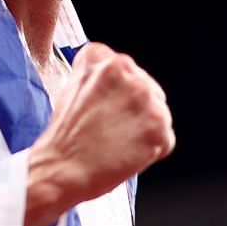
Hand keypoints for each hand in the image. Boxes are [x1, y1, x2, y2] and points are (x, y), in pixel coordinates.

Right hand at [22, 42, 173, 225]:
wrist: (61, 169)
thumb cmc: (64, 138)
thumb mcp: (73, 88)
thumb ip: (100, 77)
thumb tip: (121, 84)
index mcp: (100, 56)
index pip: (126, 71)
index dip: (119, 95)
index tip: (106, 108)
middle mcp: (125, 69)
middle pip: (148, 89)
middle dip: (135, 111)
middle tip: (111, 130)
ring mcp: (144, 96)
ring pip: (159, 113)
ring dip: (144, 130)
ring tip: (117, 142)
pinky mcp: (158, 124)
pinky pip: (165, 139)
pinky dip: (151, 152)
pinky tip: (126, 153)